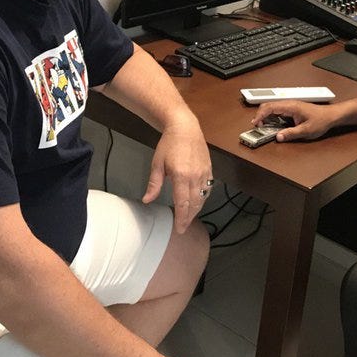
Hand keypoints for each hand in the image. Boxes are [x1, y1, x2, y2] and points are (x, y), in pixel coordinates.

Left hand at [144, 113, 212, 233]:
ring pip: (203, 198)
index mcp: (181, 176)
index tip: (179, 229)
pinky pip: (208, 189)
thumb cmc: (169, 144)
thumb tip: (147, 200)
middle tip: (183, 226)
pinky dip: (203, 198)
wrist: (185, 128)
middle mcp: (195, 176)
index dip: (182, 218)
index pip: (183, 203)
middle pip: (195, 204)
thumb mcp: (157, 164)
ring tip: (189, 217)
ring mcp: (204, 173)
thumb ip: (154, 184)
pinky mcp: (209, 170)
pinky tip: (197, 201)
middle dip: (189, 217)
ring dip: (196, 209)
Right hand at [251, 101, 337, 141]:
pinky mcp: (291, 110)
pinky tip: (272, 126)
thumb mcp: (306, 130)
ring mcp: (290, 106)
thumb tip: (279, 137)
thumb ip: (291, 134)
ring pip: (272, 108)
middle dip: (260, 116)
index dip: (260, 115)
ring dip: (265, 117)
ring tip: (263, 127)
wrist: (330, 116)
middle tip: (257, 127)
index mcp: (291, 106)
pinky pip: (278, 112)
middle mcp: (289, 104)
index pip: (270, 107)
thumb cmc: (321, 120)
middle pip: (268, 106)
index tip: (255, 123)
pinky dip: (271, 118)